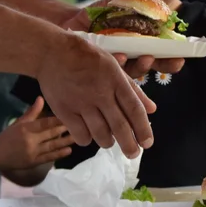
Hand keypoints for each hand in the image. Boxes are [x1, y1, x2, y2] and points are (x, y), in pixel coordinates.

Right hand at [0, 97, 74, 170]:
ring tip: (77, 137)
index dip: (58, 119)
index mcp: (26, 128)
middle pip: (51, 134)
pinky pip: (49, 157)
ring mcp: (32, 152)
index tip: (71, 114)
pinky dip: (59, 154)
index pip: (44, 123)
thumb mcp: (18, 123)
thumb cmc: (8, 137)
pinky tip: (69, 151)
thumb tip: (41, 98)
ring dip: (65, 141)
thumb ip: (32, 112)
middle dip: (65, 129)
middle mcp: (30, 140)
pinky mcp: (34, 162)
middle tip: (80, 124)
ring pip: (52, 146)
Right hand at [36, 31, 156, 156]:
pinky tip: (88, 134)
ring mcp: (81, 103)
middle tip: (133, 154)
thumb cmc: (88, 59)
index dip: (143, 129)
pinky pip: (81, 136)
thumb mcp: (114, 67)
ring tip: (109, 141)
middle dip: (129, 145)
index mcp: (115, 80)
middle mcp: (100, 93)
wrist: (53, 53)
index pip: (134, 109)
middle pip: (120, 127)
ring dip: (108, 142)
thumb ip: (133, 89)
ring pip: (101, 134)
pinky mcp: (64, 111)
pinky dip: (87, 139)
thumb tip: (152, 109)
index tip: (147, 143)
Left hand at [61, 0, 185, 78]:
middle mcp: (133, 55)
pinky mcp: (103, 67)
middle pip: (154, 65)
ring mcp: (118, 63)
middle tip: (174, 62)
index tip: (183, 56)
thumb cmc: (100, 15)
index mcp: (142, 42)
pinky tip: (121, 55)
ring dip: (143, 66)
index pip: (162, 52)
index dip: (173, 56)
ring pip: (134, 71)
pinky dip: (119, 63)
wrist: (72, 23)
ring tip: (146, 57)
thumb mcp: (118, 3)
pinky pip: (113, 70)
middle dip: (166, 65)